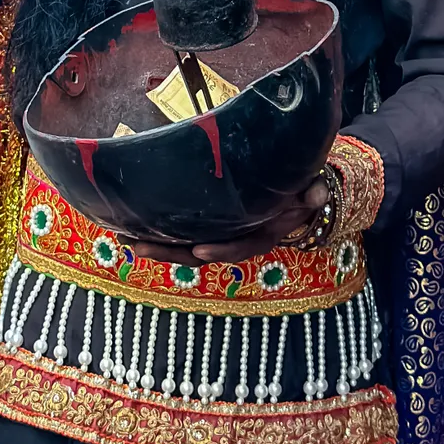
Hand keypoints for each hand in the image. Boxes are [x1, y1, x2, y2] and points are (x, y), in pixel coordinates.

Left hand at [125, 177, 329, 265]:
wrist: (300, 200)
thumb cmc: (301, 191)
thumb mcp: (311, 191)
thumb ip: (314, 193)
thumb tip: (318, 193)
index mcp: (260, 234)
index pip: (240, 246)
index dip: (221, 249)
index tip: (199, 249)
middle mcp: (237, 240)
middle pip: (200, 252)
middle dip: (169, 251)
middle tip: (136, 246)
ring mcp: (220, 235)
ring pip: (185, 247)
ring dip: (156, 245)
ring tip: (125, 239)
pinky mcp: (209, 226)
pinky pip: (183, 233)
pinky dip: (160, 232)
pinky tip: (134, 226)